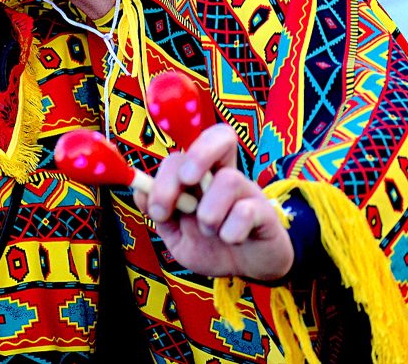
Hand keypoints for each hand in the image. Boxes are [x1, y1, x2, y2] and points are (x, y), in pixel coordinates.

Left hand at [134, 124, 293, 281]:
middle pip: (221, 136)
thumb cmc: (212, 247)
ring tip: (210, 231)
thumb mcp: (177, 235)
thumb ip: (160, 214)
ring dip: (210, 212)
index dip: (167, 172)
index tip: (158, 209)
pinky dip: (232, 230)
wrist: (248, 271)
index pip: (185, 152)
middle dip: (198, 156)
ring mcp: (248, 191)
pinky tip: (232, 240)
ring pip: (229, 179)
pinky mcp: (266, 213)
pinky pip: (247, 211)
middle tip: (187, 183)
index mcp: (200, 177)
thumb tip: (141, 192)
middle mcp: (225, 176)